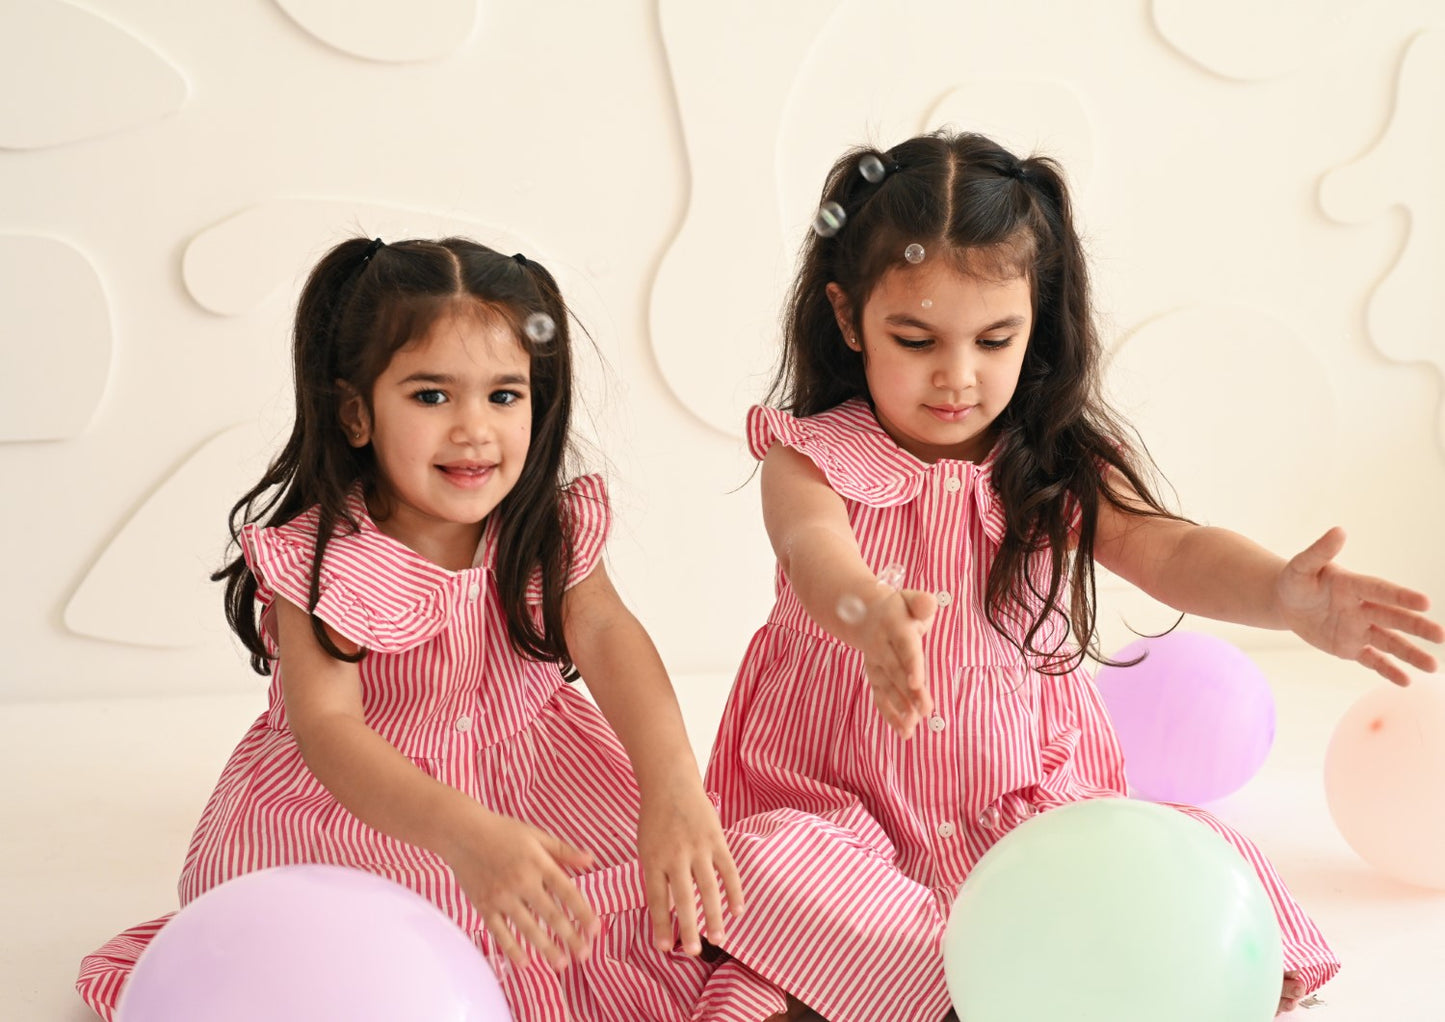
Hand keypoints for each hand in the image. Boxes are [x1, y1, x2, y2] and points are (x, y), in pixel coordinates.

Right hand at [442, 805, 598, 969]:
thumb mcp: (537, 836)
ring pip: (528, 928)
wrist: (462, 832)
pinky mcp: (484, 905)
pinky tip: (525, 964)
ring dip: (546, 948)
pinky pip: (500, 932)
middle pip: (551, 915)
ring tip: (561, 964)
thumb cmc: (503, 831)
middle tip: (584, 955)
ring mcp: (502, 896)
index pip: (567, 892)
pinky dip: (512, 949)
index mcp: (539, 863)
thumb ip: (564, 851)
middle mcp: (522, 882)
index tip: (596, 930)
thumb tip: (591, 860)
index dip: (583, 912)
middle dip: (569, 937)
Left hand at [637, 777, 744, 955]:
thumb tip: (669, 912)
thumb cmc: (654, 818)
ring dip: (714, 916)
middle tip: (693, 951)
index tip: (664, 947)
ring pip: (709, 888)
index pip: (656, 899)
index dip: (660, 924)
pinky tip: (738, 911)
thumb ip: (657, 877)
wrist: (669, 781)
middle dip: (688, 928)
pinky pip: (728, 870)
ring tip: (718, 939)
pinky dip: (735, 891)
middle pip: (683, 899)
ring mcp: (698, 847)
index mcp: (653, 859)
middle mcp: (675, 855)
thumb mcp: (646, 847)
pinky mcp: (717, 839)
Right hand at [858, 587, 936, 736]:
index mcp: (893, 626)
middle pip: (896, 672)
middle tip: (925, 711)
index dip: (911, 665)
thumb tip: (930, 604)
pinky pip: (880, 698)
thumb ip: (921, 602)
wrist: (863, 614)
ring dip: (899, 708)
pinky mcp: (874, 677)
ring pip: (886, 688)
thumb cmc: (899, 609)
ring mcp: (874, 663)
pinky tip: (904, 731)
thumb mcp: (909, 599)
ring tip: (912, 727)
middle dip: (909, 693)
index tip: (918, 683)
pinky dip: (890, 715)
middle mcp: (880, 646)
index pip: (904, 647)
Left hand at [1277, 527, 1443, 684]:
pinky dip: (1387, 670)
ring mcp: (1359, 629)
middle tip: (1441, 635)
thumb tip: (1339, 531)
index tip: (1425, 602)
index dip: (1400, 597)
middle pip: (1393, 618)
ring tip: (1433, 667)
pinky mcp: (1350, 647)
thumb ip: (1320, 552)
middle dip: (1416, 627)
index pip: (1381, 591)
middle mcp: (1363, 608)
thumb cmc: (1297, 580)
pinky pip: (1371, 660)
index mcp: (1354, 586)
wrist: (1287, 602)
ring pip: (1388, 642)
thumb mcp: (1302, 566)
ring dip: (1410, 654)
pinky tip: (1406, 681)